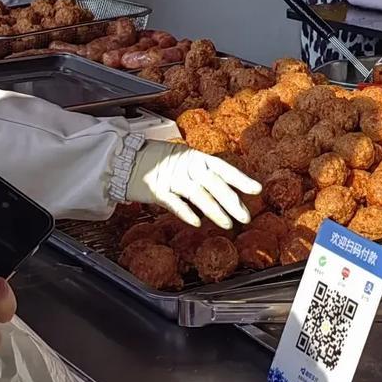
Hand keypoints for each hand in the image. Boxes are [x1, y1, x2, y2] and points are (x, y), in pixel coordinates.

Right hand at [127, 141, 261, 229]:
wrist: (125, 159)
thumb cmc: (158, 161)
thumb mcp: (184, 161)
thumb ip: (203, 174)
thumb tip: (226, 191)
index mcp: (196, 157)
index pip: (223, 168)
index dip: (240, 179)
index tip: (256, 190)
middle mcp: (187, 165)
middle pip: (214, 184)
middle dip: (231, 202)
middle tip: (245, 217)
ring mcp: (172, 177)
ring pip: (198, 195)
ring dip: (214, 211)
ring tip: (227, 224)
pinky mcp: (157, 190)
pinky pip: (175, 203)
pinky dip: (186, 213)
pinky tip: (198, 223)